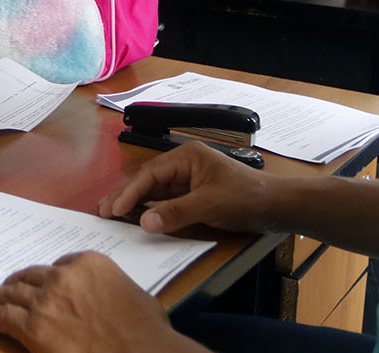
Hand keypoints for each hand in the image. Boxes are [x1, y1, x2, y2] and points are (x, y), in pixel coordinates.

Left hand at [0, 253, 201, 352]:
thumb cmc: (147, 331)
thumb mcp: (135, 295)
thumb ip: (112, 288)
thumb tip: (108, 299)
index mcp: (89, 263)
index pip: (60, 264)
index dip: (48, 276)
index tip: (40, 282)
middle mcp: (63, 276)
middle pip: (31, 276)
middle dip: (16, 283)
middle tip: (5, 288)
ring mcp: (46, 300)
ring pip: (12, 293)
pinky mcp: (34, 327)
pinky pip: (3, 317)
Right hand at [98, 141, 271, 234]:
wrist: (276, 206)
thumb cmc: (246, 196)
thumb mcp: (211, 204)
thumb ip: (177, 212)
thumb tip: (144, 221)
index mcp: (186, 156)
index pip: (151, 174)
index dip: (130, 192)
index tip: (113, 209)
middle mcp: (183, 165)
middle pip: (148, 180)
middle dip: (125, 195)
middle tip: (102, 211)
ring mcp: (187, 180)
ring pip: (154, 191)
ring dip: (134, 202)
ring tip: (111, 214)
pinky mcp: (192, 195)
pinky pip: (165, 201)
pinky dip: (149, 209)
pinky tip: (137, 217)